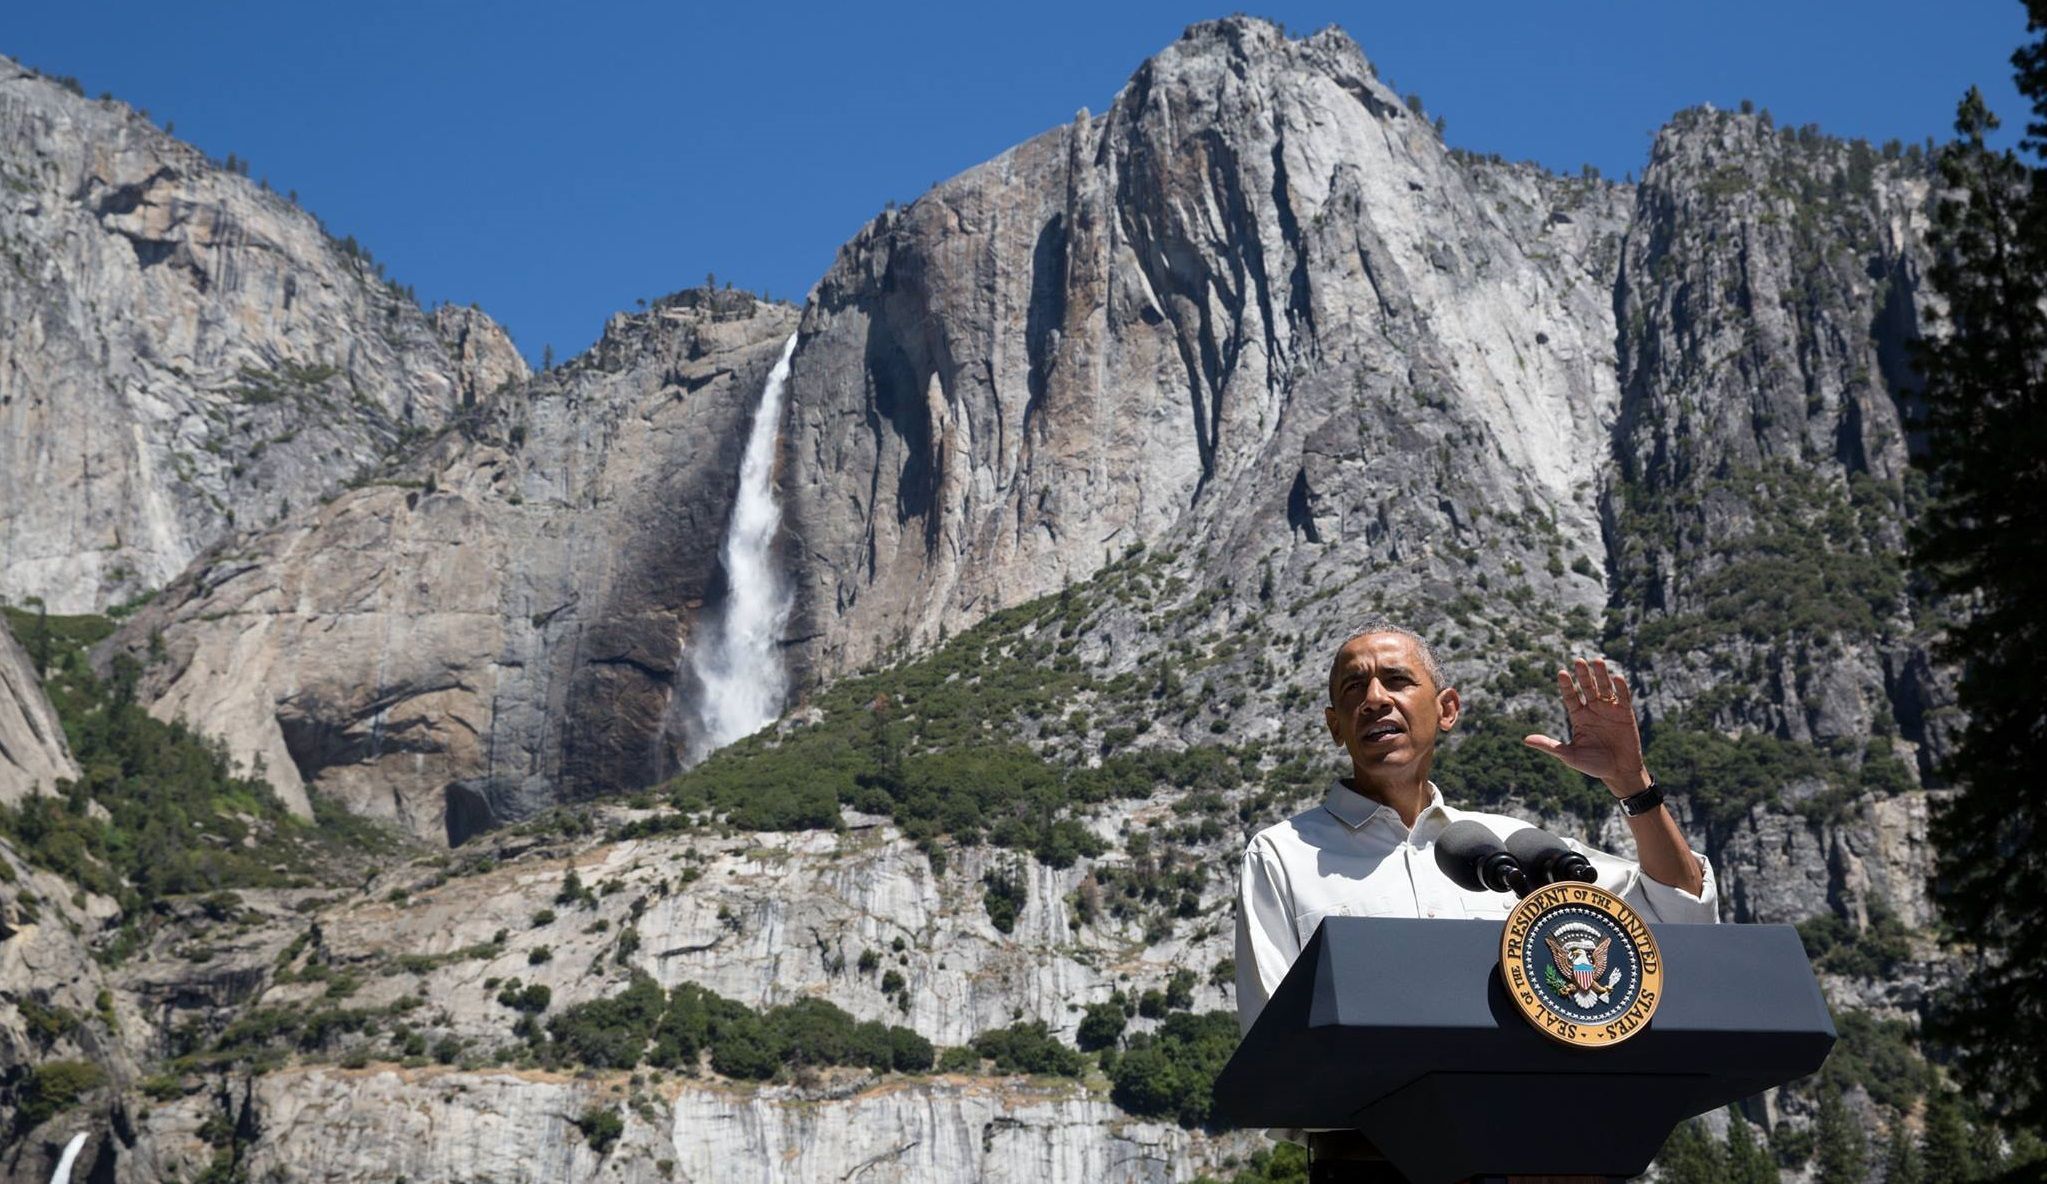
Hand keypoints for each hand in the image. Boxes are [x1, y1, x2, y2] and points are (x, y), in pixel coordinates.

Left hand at [1521, 658, 1650, 797]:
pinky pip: (1623, 698)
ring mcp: (1609, 710)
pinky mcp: (1625, 714)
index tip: (1561, 673)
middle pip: (1587, 688)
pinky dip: (1621, 688)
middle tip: (1579, 661)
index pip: (1570, 697)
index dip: (1566, 686)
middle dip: (1583, 675)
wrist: (1619, 772)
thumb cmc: (1593, 765)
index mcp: (1578, 716)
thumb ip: (1550, 746)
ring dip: (1601, 675)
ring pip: (1604, 688)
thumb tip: (1525, 740)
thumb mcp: (1569, 755)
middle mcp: (1593, 709)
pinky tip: (1617, 677)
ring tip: (1598, 661)